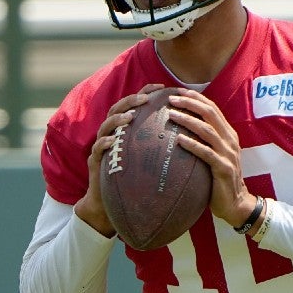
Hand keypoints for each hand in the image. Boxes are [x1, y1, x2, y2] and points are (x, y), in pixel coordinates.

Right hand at [74, 83, 165, 235]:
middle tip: (145, 98)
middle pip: (118, 109)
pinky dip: (104, 143)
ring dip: (118, 119)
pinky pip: (97, 149)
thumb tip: (197, 136)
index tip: (162, 86)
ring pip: (106, 126)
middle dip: (131, 100)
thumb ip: (167, 145)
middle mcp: (114, 134)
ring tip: (130, 116)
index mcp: (128, 130)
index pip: (137, 106)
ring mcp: (102, 146)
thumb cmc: (139, 182)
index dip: (147, 92)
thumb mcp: (155, 161)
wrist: (114, 206)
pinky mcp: (95, 161)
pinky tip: (112, 141)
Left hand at [165, 89, 258, 228]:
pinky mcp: (223, 168)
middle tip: (171, 99)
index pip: (212, 108)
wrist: (235, 203)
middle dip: (190, 104)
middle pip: (210, 114)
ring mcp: (228, 153)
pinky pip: (206, 153)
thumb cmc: (218, 178)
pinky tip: (178, 140)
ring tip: (171, 115)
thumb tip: (179, 128)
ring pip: (207, 130)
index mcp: (228, 134)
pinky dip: (192, 144)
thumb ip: (204, 140)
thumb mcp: (214, 154)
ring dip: (188, 120)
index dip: (195, 98)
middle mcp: (230, 140)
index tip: (177, 91)